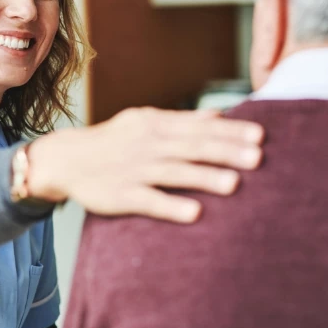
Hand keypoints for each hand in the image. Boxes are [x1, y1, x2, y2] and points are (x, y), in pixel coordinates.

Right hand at [27, 107, 263, 222]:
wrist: (67, 158)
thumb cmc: (114, 140)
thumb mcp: (144, 121)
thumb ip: (183, 119)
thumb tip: (221, 114)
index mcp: (153, 123)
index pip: (197, 126)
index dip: (229, 131)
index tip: (260, 136)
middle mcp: (145, 144)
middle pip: (190, 147)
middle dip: (225, 151)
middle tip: (258, 158)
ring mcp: (133, 169)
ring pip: (173, 172)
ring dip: (203, 177)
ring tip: (234, 183)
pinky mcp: (120, 195)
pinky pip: (148, 200)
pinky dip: (170, 205)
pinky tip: (195, 212)